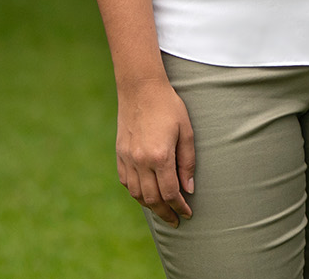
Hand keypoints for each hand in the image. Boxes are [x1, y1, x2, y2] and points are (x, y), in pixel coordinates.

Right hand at [116, 77, 195, 225]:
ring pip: (137, 194)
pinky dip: (136, 193)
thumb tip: (189, 189)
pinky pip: (126, 183)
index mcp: (160, 156)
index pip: (170, 192)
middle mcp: (140, 161)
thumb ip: (187, 162)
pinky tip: (146, 194)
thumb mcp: (186, 131)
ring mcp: (127, 159)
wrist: (141, 89)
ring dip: (150, 206)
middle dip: (165, 212)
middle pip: (152, 198)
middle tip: (176, 220)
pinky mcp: (120, 155)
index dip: (179, 206)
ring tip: (163, 210)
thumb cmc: (169, 107)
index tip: (187, 213)